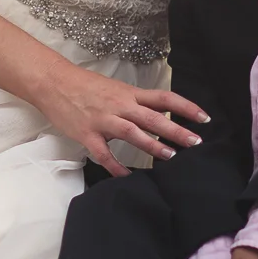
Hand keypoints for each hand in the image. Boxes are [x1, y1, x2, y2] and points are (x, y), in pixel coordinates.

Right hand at [34, 66, 207, 177]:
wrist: (53, 82)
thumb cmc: (84, 85)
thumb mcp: (115, 88)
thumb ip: (134, 101)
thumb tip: (158, 112)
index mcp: (128, 93)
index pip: (164, 98)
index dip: (186, 107)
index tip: (204, 118)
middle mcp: (119, 106)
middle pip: (153, 117)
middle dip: (176, 130)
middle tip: (196, 142)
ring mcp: (103, 121)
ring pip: (133, 133)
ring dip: (153, 146)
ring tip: (171, 156)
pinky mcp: (87, 135)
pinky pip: (104, 154)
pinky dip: (116, 167)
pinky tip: (127, 177)